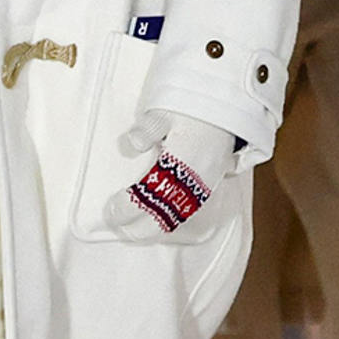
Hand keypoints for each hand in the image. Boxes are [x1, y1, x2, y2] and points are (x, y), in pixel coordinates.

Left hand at [104, 109, 241, 242]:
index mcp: (182, 163)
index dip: (128, 207)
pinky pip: (187, 213)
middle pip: (163, 217)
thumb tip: (132, 143)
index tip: (111, 208)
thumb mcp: (166, 111)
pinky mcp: (208, 187)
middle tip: (116, 223)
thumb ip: (149, 127)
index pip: (149, 195)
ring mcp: (203, 187)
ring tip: (131, 228)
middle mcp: (194, 181)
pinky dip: (169, 220)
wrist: (227, 110)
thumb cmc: (193, 111)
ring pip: (176, 219)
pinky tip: (157, 220)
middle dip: (137, 226)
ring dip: (153, 227)